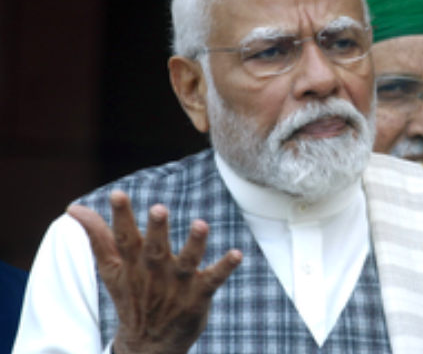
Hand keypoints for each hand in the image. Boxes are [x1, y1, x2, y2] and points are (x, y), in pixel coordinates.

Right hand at [67, 190, 242, 353]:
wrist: (148, 345)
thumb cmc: (131, 295)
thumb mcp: (111, 268)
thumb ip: (97, 236)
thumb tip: (73, 208)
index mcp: (132, 263)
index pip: (124, 238)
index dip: (121, 216)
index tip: (118, 194)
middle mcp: (154, 272)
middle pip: (155, 248)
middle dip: (157, 229)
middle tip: (159, 208)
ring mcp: (178, 284)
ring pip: (187, 261)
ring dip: (195, 243)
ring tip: (201, 224)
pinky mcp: (198, 295)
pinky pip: (214, 279)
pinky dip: (225, 267)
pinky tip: (237, 254)